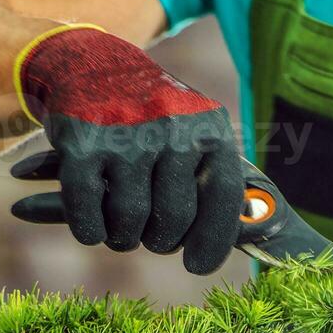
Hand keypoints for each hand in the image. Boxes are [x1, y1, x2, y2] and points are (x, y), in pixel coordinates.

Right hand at [9, 25, 244, 273]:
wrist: (93, 65)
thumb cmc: (152, 118)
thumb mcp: (195, 132)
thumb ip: (216, 176)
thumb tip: (250, 228)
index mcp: (209, 128)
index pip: (222, 198)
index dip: (212, 241)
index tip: (196, 266)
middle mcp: (171, 128)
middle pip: (173, 219)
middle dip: (160, 241)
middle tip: (151, 238)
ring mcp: (125, 135)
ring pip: (129, 221)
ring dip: (122, 238)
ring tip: (121, 230)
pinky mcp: (81, 144)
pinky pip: (87, 213)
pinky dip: (90, 231)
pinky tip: (93, 228)